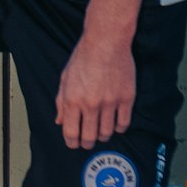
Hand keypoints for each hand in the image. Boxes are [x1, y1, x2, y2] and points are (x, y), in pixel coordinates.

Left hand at [55, 31, 134, 150]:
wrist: (106, 42)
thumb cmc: (83, 58)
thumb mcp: (65, 78)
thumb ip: (61, 102)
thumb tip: (60, 121)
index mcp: (72, 100)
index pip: (70, 132)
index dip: (72, 143)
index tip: (73, 144)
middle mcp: (91, 104)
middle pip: (89, 137)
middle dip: (87, 143)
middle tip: (87, 142)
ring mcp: (110, 102)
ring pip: (107, 133)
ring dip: (103, 136)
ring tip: (101, 133)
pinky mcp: (126, 99)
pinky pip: (123, 123)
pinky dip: (119, 128)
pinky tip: (115, 125)